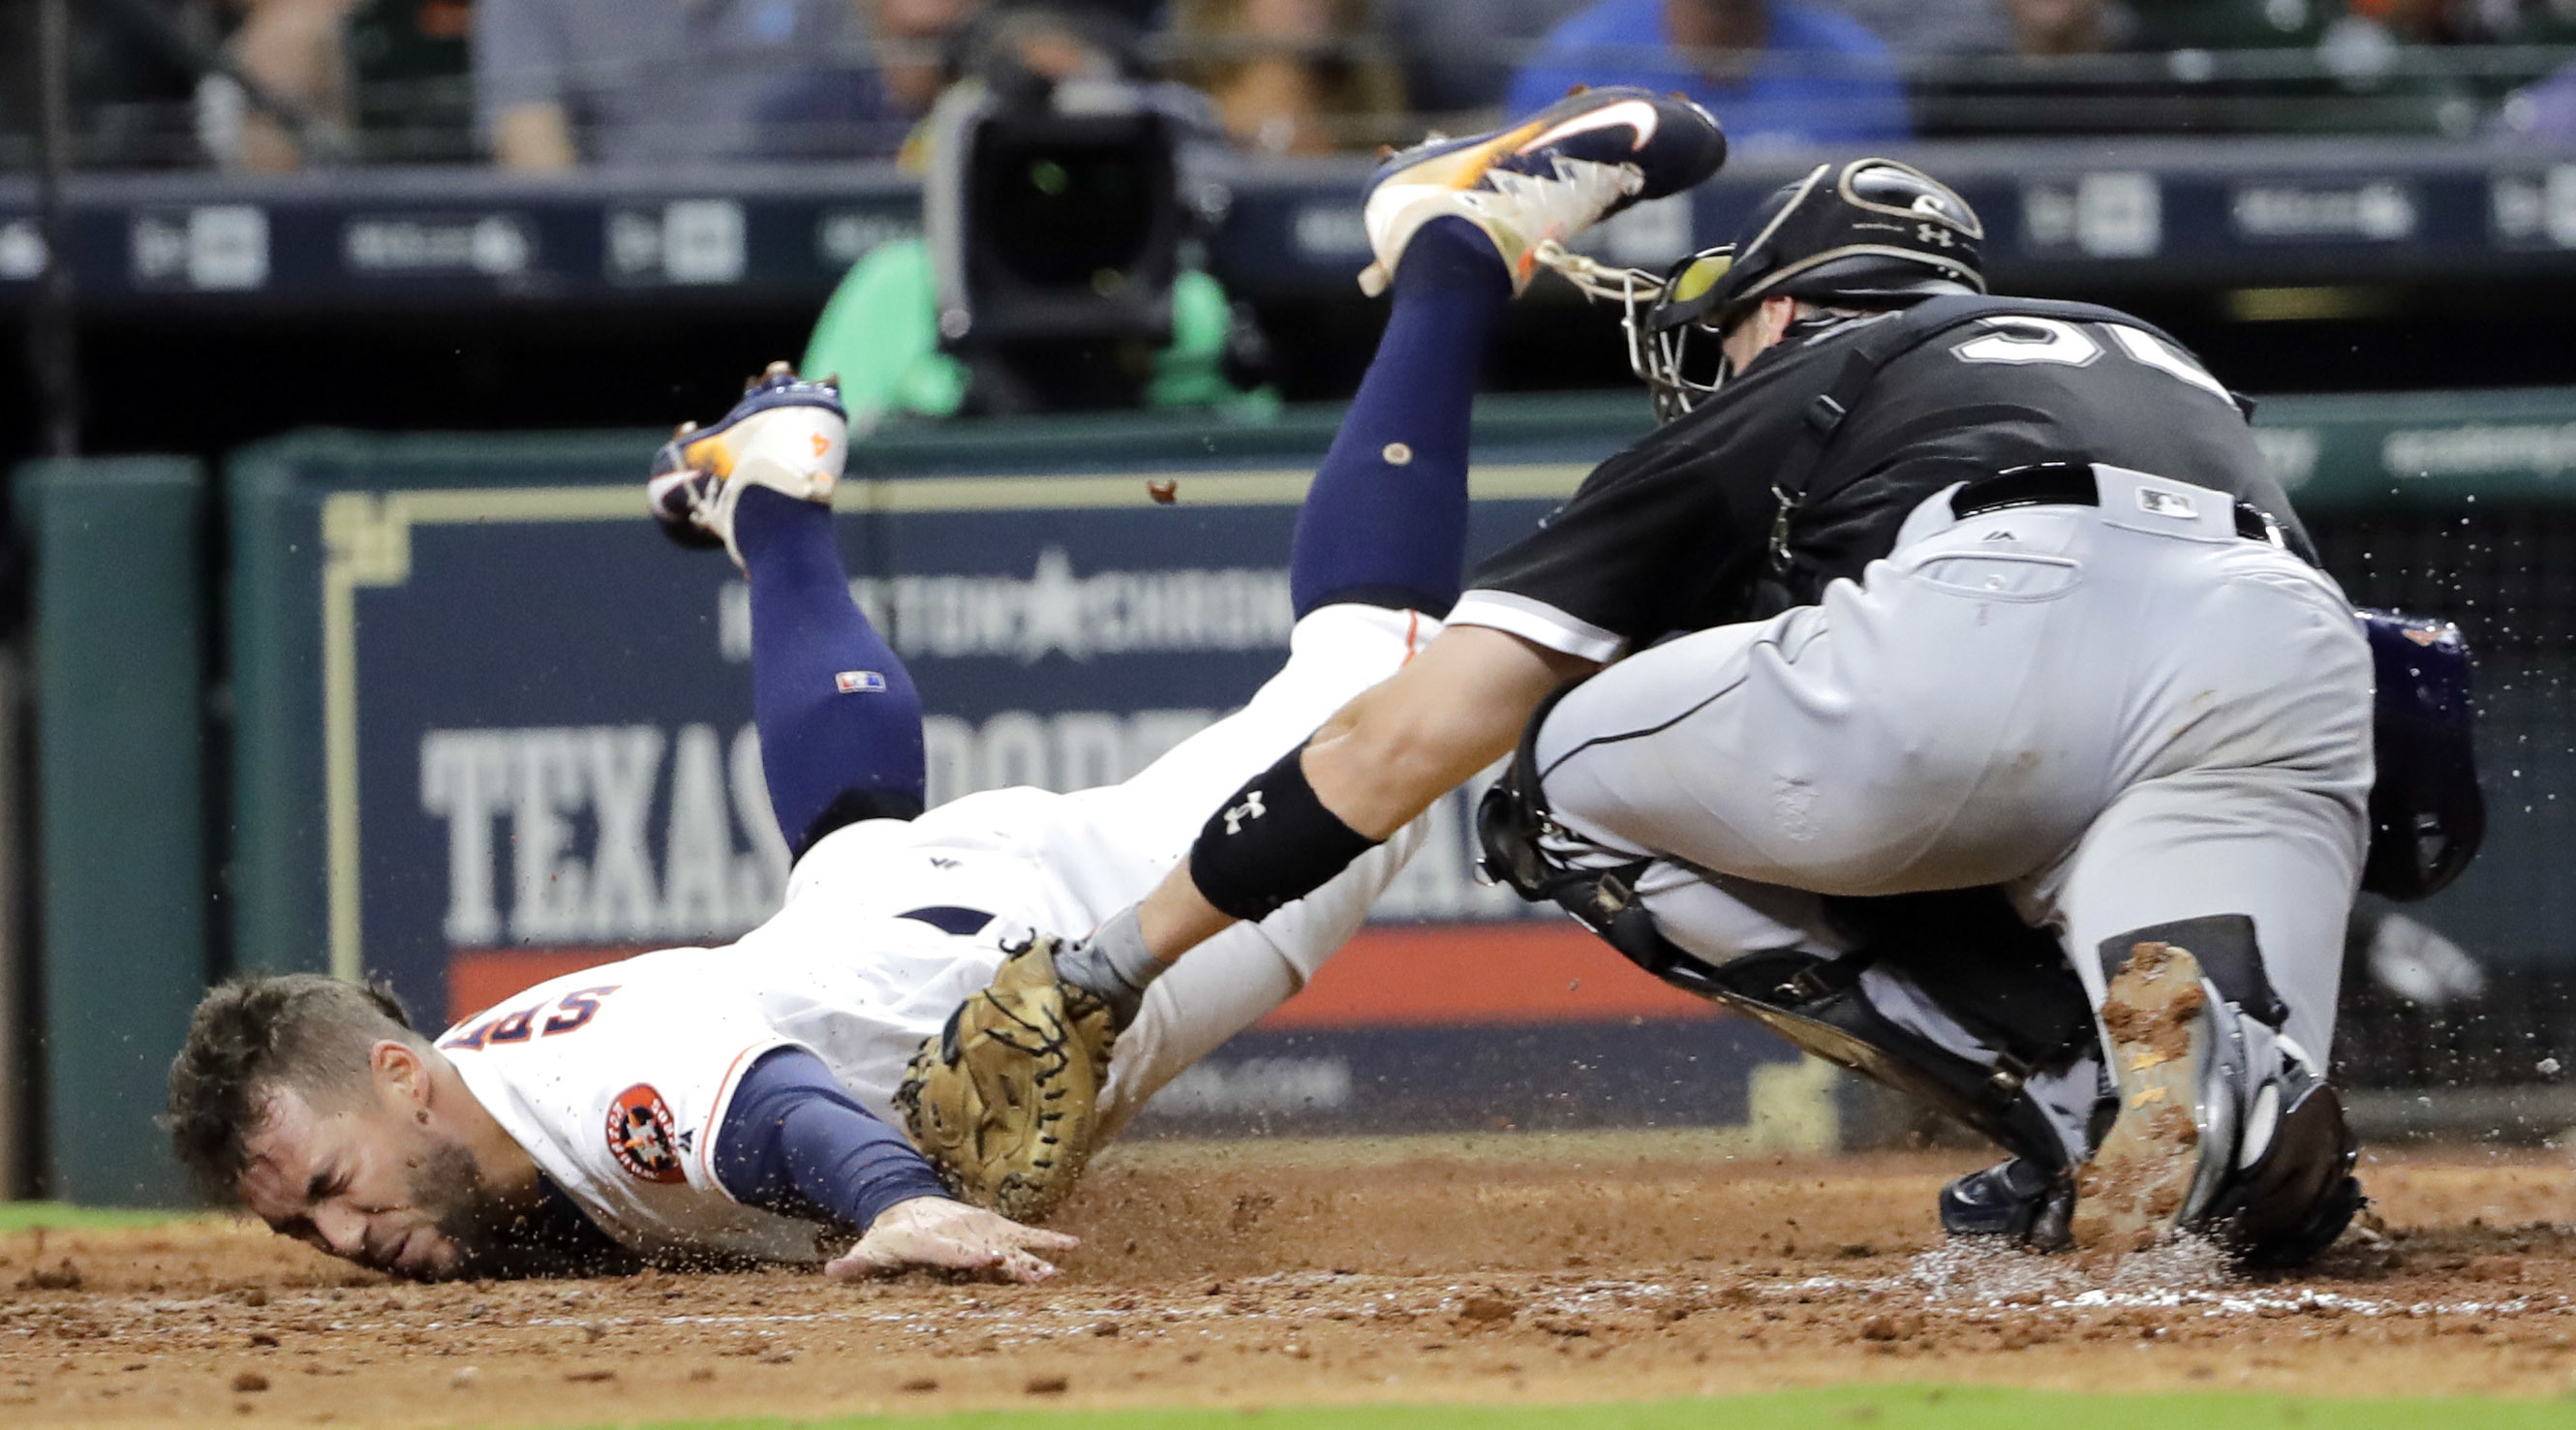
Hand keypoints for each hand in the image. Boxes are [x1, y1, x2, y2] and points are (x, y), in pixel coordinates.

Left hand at [823, 1197, 1078, 1284]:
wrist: (906, 1204)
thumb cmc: (887, 1235)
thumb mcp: (869, 1248)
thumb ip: (855, 1263)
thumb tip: (831, 1271)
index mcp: (934, 1240)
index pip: (953, 1249)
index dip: (970, 1254)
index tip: (989, 1258)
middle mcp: (963, 1232)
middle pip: (990, 1248)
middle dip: (1013, 1261)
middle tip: (1036, 1274)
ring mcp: (982, 1229)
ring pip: (1013, 1244)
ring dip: (1036, 1256)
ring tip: (1058, 1270)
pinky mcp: (996, 1229)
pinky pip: (1025, 1236)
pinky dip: (1048, 1240)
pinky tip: (1075, 1247)